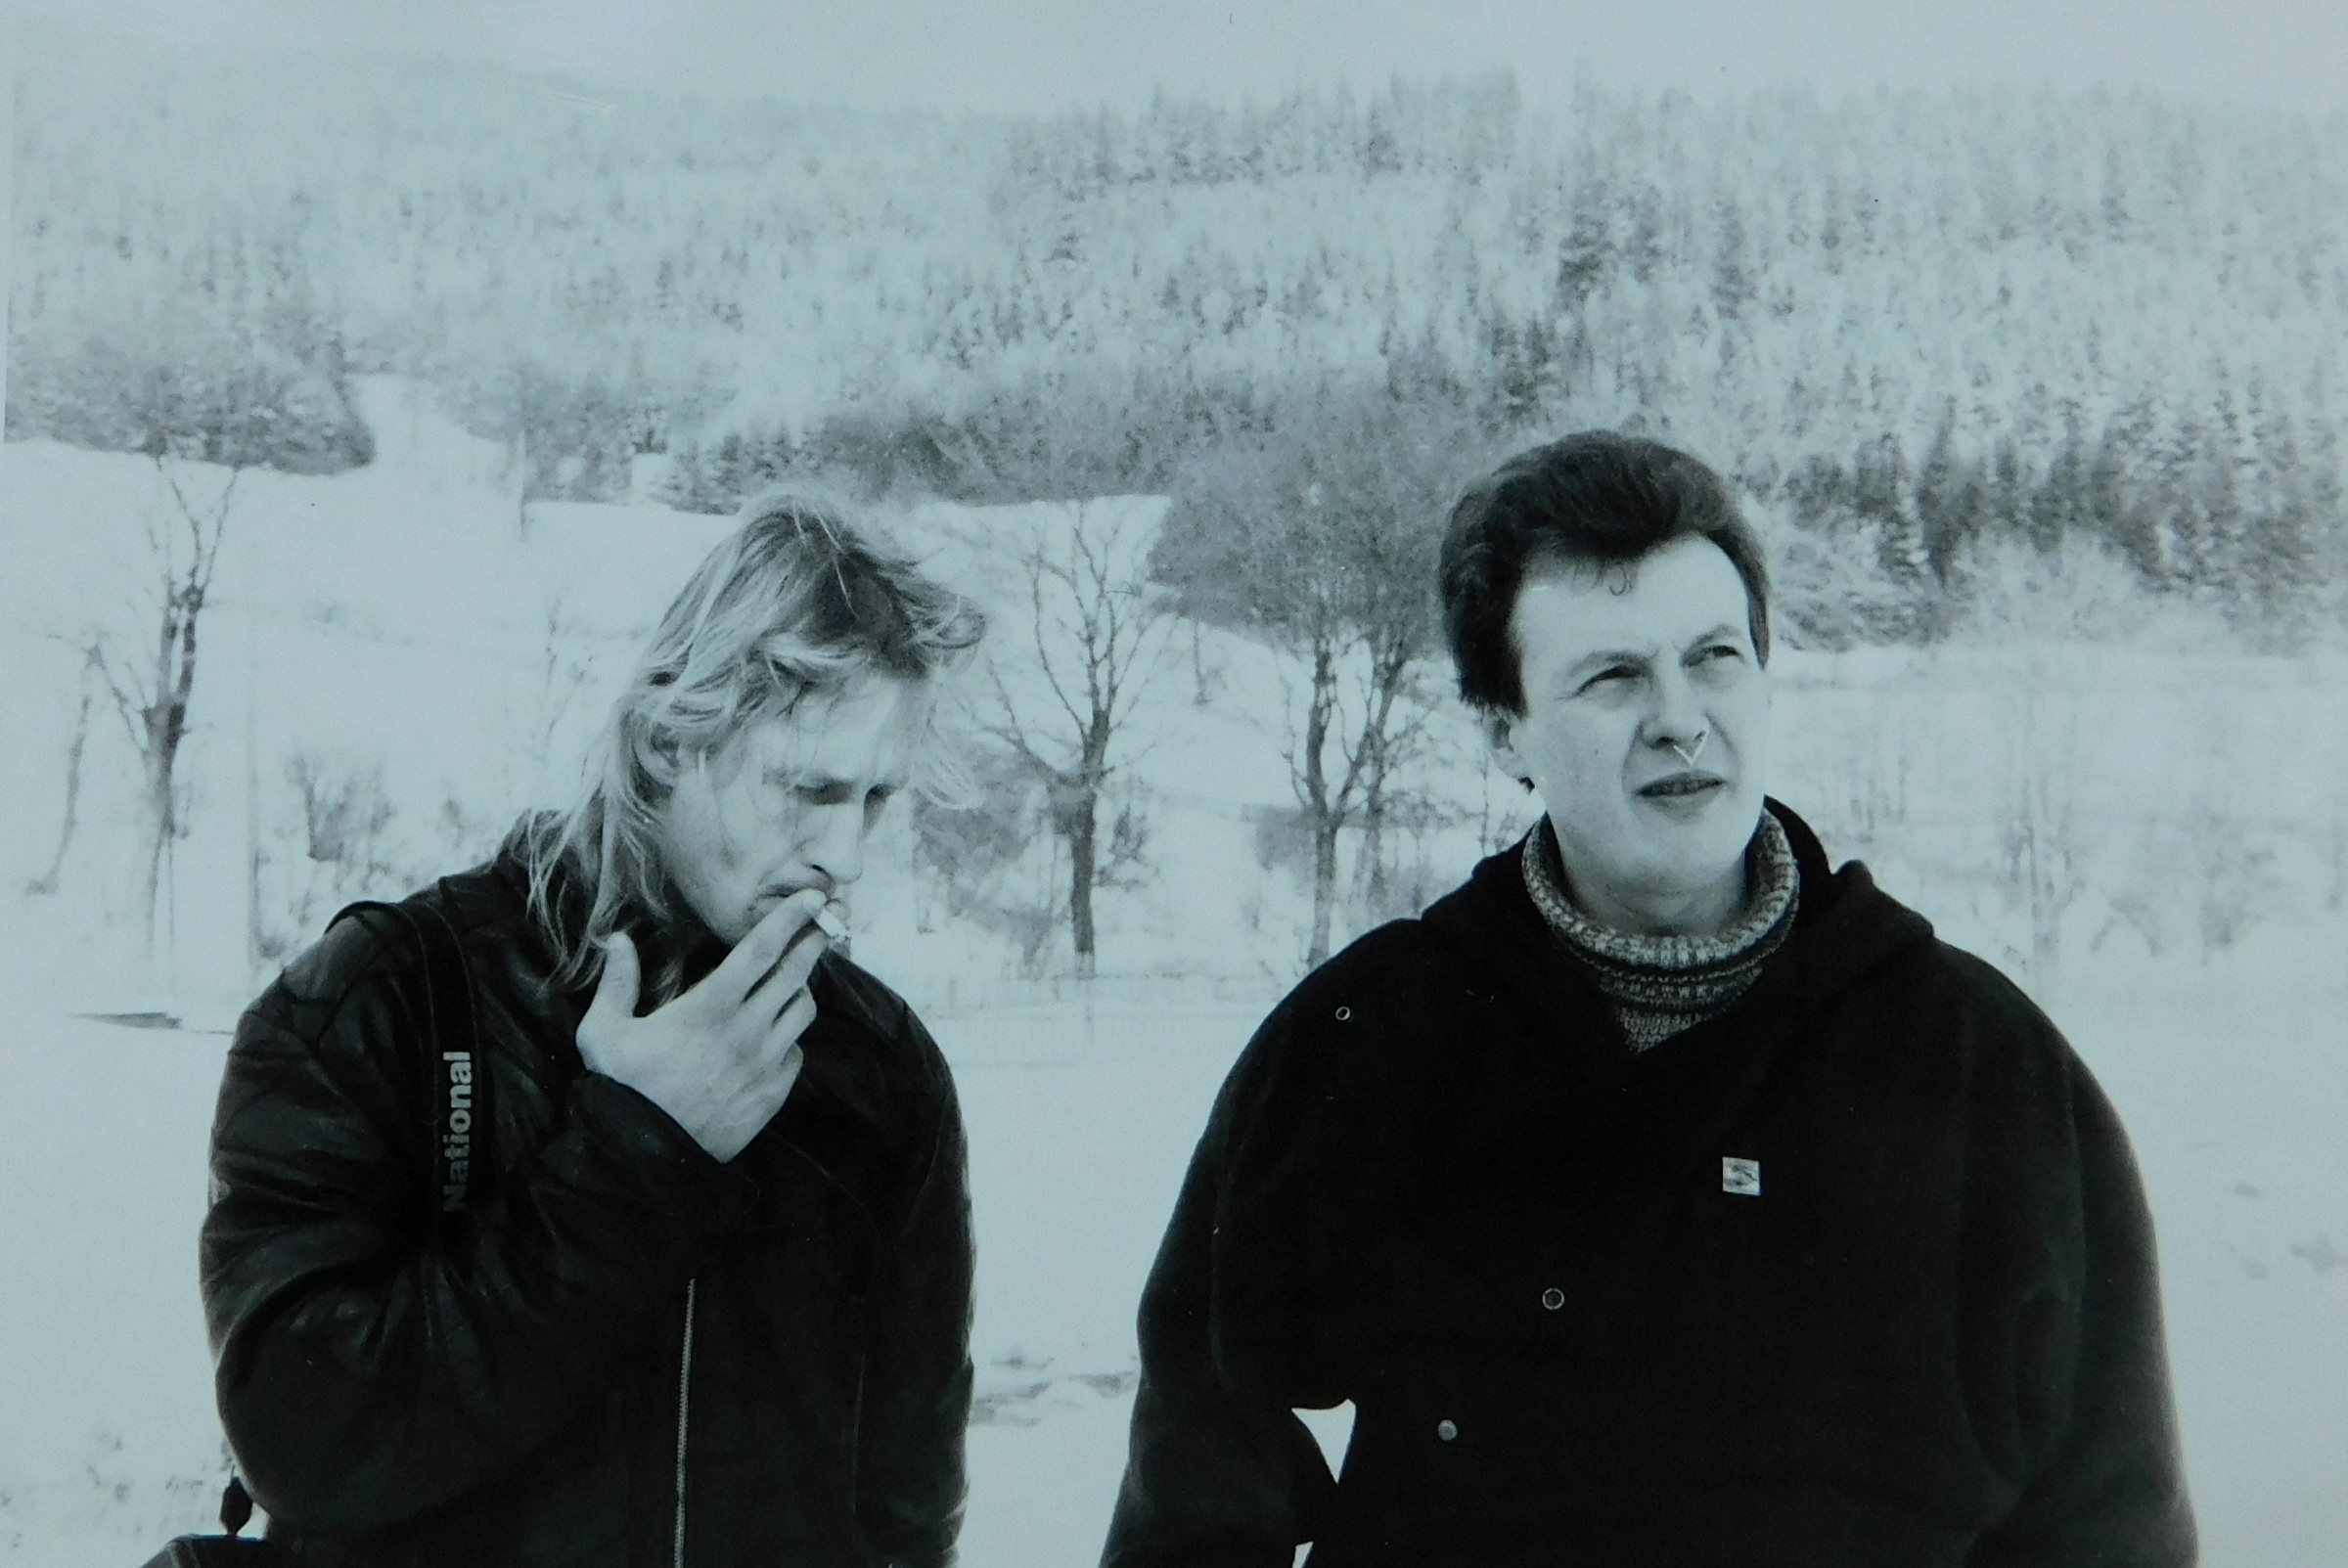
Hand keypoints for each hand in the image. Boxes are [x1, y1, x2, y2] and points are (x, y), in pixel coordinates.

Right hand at [576, 889, 829, 1161]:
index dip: (791, 918)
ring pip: (802, 1011)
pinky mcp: (773, 1095)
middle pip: (795, 974)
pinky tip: (773, 1037)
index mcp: (709, 1007)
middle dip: (812, 944)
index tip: (812, 897)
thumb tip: (617, 940)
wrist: (644, 1159)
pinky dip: (790, 1039)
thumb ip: (616, 982)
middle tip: (823, 926)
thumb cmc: (621, 1089)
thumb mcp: (603, 1032)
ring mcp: (764, 1064)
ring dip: (800, 991)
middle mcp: (746, 1031)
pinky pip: (797, 1054)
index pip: (761, 950)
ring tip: (788, 984)